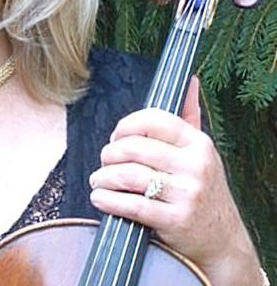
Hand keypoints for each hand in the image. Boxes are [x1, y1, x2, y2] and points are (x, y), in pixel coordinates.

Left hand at [88, 77, 263, 285]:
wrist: (222, 240)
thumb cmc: (202, 188)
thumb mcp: (200, 151)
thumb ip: (189, 116)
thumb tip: (189, 80)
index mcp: (197, 143)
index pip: (152, 119)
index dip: (125, 125)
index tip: (116, 136)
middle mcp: (195, 165)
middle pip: (133, 148)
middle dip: (109, 153)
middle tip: (104, 161)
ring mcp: (186, 193)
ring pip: (128, 174)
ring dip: (103, 177)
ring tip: (98, 180)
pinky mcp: (175, 220)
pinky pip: (131, 205)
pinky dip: (108, 200)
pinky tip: (100, 198)